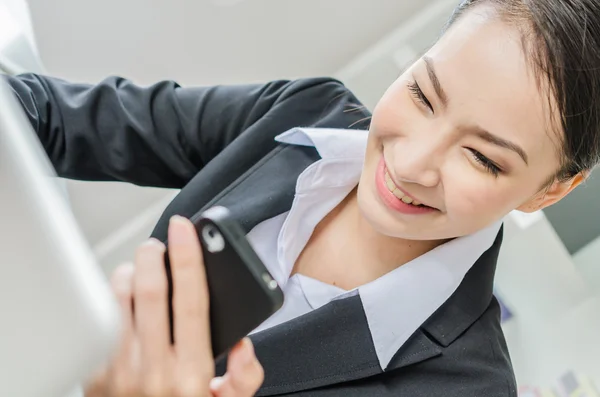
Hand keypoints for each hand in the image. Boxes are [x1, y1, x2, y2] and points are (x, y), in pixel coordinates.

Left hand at [85, 215, 263, 396]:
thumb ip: (245, 378)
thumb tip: (246, 345)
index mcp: (192, 372)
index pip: (191, 300)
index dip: (189, 257)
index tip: (186, 230)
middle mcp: (153, 368)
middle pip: (149, 288)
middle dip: (153, 254)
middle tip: (159, 244)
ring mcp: (119, 370)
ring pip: (118, 297)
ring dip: (130, 273)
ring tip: (142, 274)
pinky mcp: (93, 372)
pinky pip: (99, 316)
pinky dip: (111, 297)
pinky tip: (125, 302)